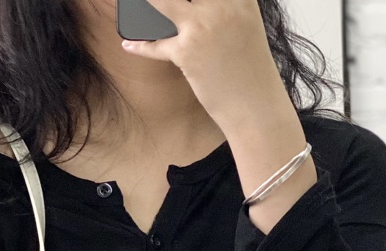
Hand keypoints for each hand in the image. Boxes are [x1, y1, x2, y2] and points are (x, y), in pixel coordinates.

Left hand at [118, 0, 280, 126]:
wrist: (255, 105)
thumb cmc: (250, 71)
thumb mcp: (245, 28)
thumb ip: (224, 10)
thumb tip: (190, 9)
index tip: (183, 0)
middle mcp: (222, 5)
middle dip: (162, 0)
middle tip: (153, 3)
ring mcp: (203, 26)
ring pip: (162, 2)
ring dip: (148, 4)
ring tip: (134, 4)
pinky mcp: (186, 50)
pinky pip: (155, 45)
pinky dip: (140, 46)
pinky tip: (129, 45)